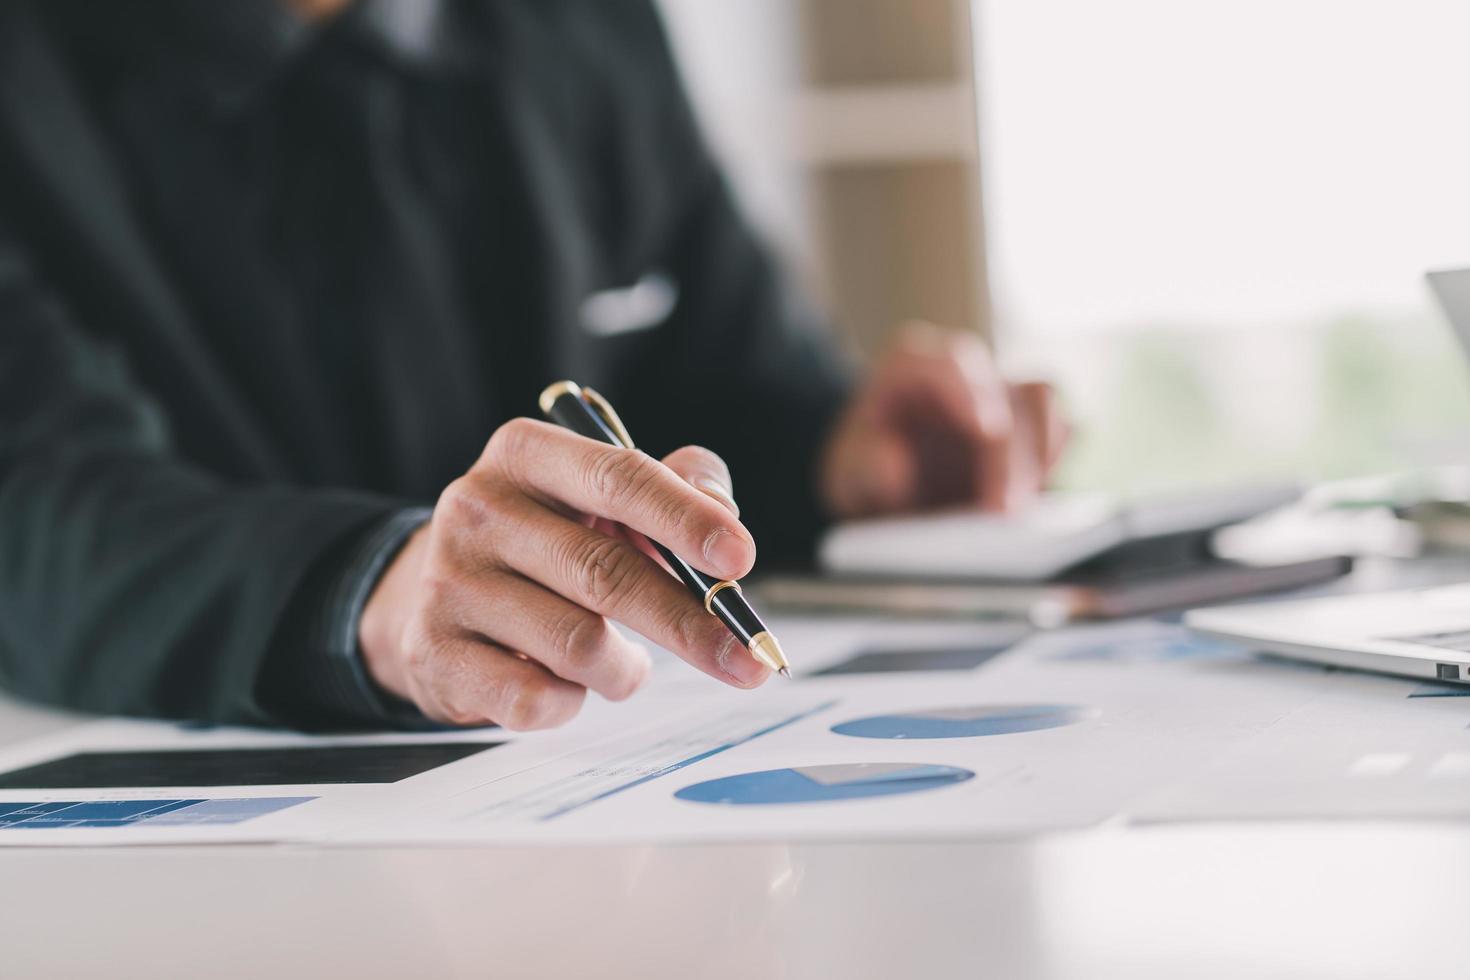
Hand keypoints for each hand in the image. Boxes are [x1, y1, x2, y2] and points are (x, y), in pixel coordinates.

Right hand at [358, 419, 766, 728]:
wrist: (429, 597)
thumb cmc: (544, 543)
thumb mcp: (598, 495)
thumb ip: (674, 486)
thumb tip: (724, 512)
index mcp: (526, 454)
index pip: (619, 478)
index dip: (686, 519)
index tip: (740, 558)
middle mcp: (477, 508)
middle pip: (606, 572)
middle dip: (690, 622)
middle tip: (745, 657)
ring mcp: (449, 583)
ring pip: (578, 645)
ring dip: (625, 669)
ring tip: (621, 663)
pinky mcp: (434, 653)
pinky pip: (536, 699)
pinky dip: (573, 701)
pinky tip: (565, 683)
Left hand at [820, 322, 1067, 518]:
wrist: (881, 482)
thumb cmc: (863, 466)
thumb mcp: (845, 470)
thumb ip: (864, 464)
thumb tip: (894, 466)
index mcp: (913, 364)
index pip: (952, 361)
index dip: (973, 391)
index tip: (986, 430)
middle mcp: (966, 372)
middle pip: (1011, 392)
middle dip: (1012, 452)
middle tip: (1001, 509)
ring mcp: (1001, 396)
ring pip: (1044, 405)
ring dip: (1038, 461)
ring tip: (1015, 515)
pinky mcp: (1028, 428)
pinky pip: (1059, 432)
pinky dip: (1050, 467)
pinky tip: (1028, 506)